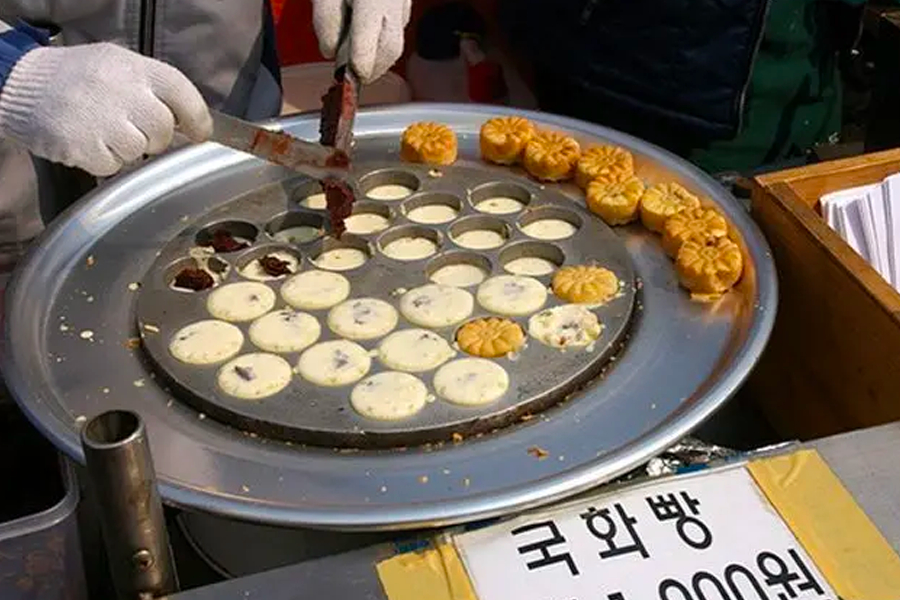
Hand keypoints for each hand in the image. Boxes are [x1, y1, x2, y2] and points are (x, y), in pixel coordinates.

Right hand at [0, 43, 211, 176]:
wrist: (19, 85)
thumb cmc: (77, 79)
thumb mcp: (117, 67)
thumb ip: (154, 89)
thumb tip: (191, 123)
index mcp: (133, 67)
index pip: (181, 91)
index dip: (197, 118)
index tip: (200, 134)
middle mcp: (119, 90)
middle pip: (163, 130)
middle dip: (155, 138)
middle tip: (133, 130)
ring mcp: (99, 118)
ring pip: (139, 151)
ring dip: (127, 150)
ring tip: (104, 132)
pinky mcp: (81, 145)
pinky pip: (112, 166)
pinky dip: (104, 161)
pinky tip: (88, 141)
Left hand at [313, 0, 410, 83]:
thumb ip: (326, 22)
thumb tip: (331, 52)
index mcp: (373, 1)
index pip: (368, 40)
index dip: (358, 64)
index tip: (347, 77)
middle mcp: (393, 2)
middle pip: (390, 49)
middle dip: (372, 70)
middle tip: (354, 76)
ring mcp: (403, 2)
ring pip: (396, 42)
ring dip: (379, 58)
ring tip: (360, 60)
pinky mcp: (404, 1)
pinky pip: (398, 29)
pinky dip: (383, 42)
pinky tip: (369, 40)